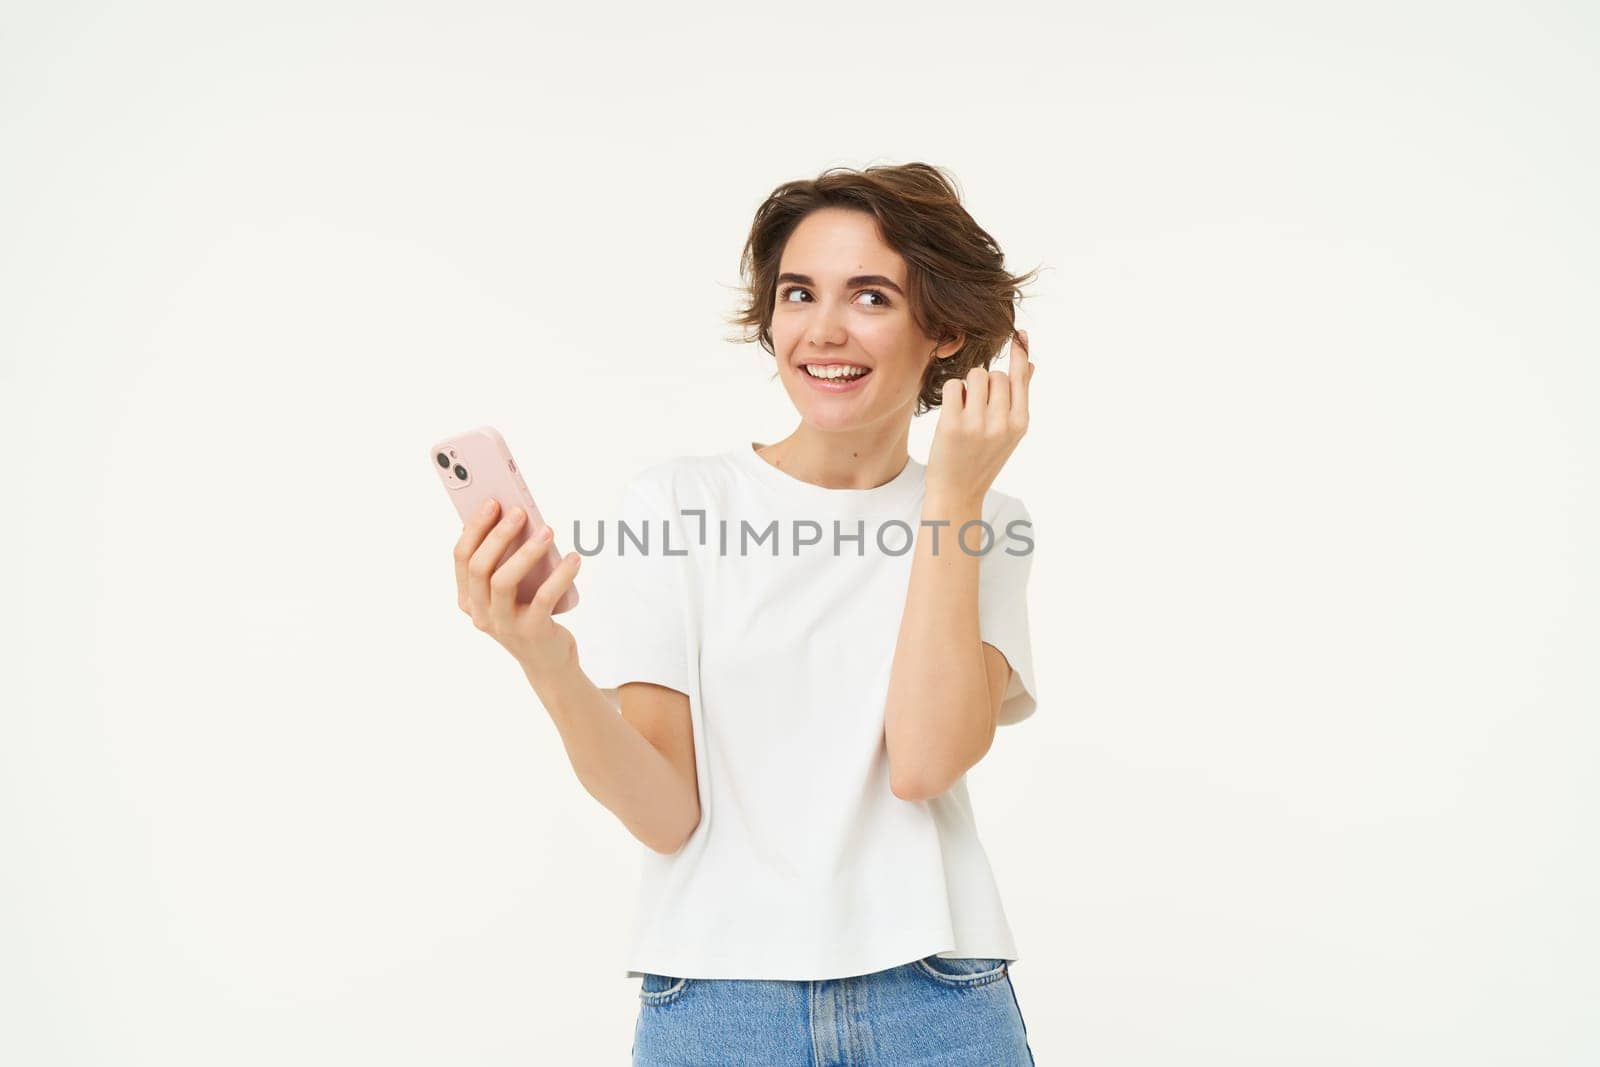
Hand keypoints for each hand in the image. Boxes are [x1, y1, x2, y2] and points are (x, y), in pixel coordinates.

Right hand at [453, 497, 581, 681]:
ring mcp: (503, 625)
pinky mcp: (531, 632)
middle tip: (520, 512)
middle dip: (497, 535)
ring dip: (526, 552)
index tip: (492, 502)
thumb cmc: (529, 613)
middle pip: (479, 567)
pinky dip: (559, 576)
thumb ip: (507, 561)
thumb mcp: (512, 588)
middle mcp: (479, 613)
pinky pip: (543, 599)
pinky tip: (574, 559)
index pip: (461, 558)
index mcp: (468, 598)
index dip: (475, 528)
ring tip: (548, 530)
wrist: (548, 659)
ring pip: (503, 582)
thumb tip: (517, 519)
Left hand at [925, 329, 1033, 502]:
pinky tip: (952, 412)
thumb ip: (1019, 399)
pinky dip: (951, 394)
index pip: (1020, 379)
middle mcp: (1003, 423)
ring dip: (967, 387)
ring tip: (965, 410)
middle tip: (977, 408)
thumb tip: (1030, 365)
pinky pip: (953, 386)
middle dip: (984, 383)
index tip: (1020, 334)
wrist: (958, 493)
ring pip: (975, 376)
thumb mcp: (1009, 434)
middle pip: (995, 375)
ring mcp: (978, 424)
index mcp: (1020, 423)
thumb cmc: (982, 459)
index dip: (1020, 354)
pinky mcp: (953, 424)